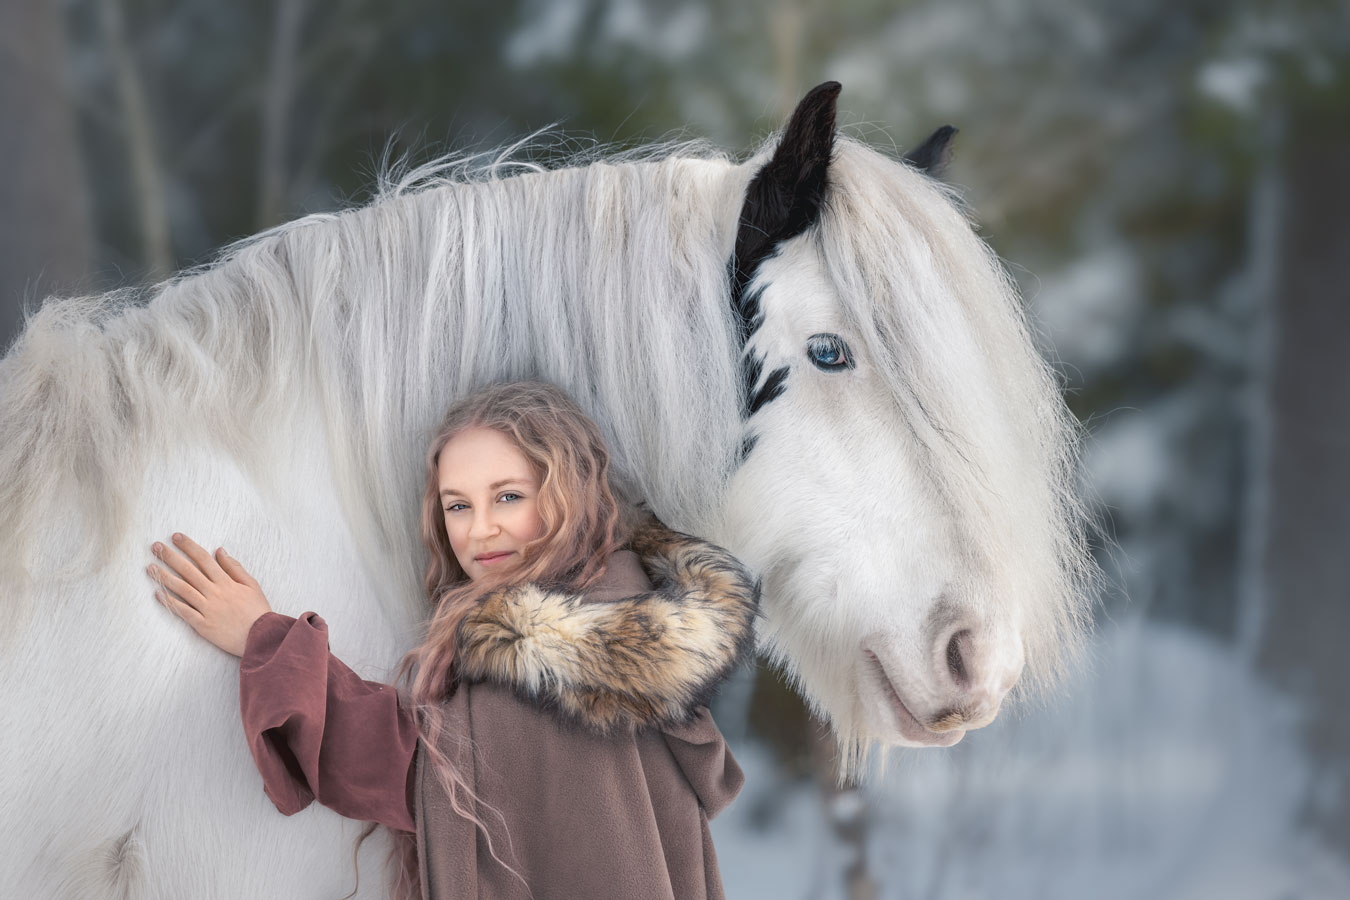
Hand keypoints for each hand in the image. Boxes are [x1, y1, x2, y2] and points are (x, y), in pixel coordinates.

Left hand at [148, 533, 272, 656]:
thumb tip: (220, 551)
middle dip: (171, 557)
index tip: (176, 537)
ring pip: (182, 589)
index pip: (203, 559)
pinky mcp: (202, 625)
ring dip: (165, 577)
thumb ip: (235, 567)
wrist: (261, 637)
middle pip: (188, 571)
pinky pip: (183, 611)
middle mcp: (214, 593)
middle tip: (155, 547)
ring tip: (150, 567)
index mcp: (226, 582)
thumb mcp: (252, 584)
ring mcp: (207, 609)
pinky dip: (170, 602)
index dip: (189, 546)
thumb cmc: (257, 610)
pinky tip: (157, 593)